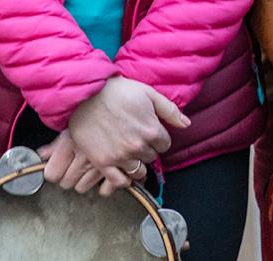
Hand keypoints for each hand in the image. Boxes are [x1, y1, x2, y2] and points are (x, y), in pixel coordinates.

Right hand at [54, 78, 187, 193]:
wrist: (87, 96)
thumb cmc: (118, 91)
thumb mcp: (149, 94)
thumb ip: (170, 111)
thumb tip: (186, 124)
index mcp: (152, 130)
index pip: (164, 145)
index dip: (158, 140)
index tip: (150, 135)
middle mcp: (138, 147)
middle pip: (151, 157)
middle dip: (147, 150)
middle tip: (136, 141)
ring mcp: (120, 157)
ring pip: (138, 171)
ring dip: (136, 165)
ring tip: (129, 156)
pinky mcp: (102, 163)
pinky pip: (119, 181)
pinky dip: (123, 180)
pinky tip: (122, 171)